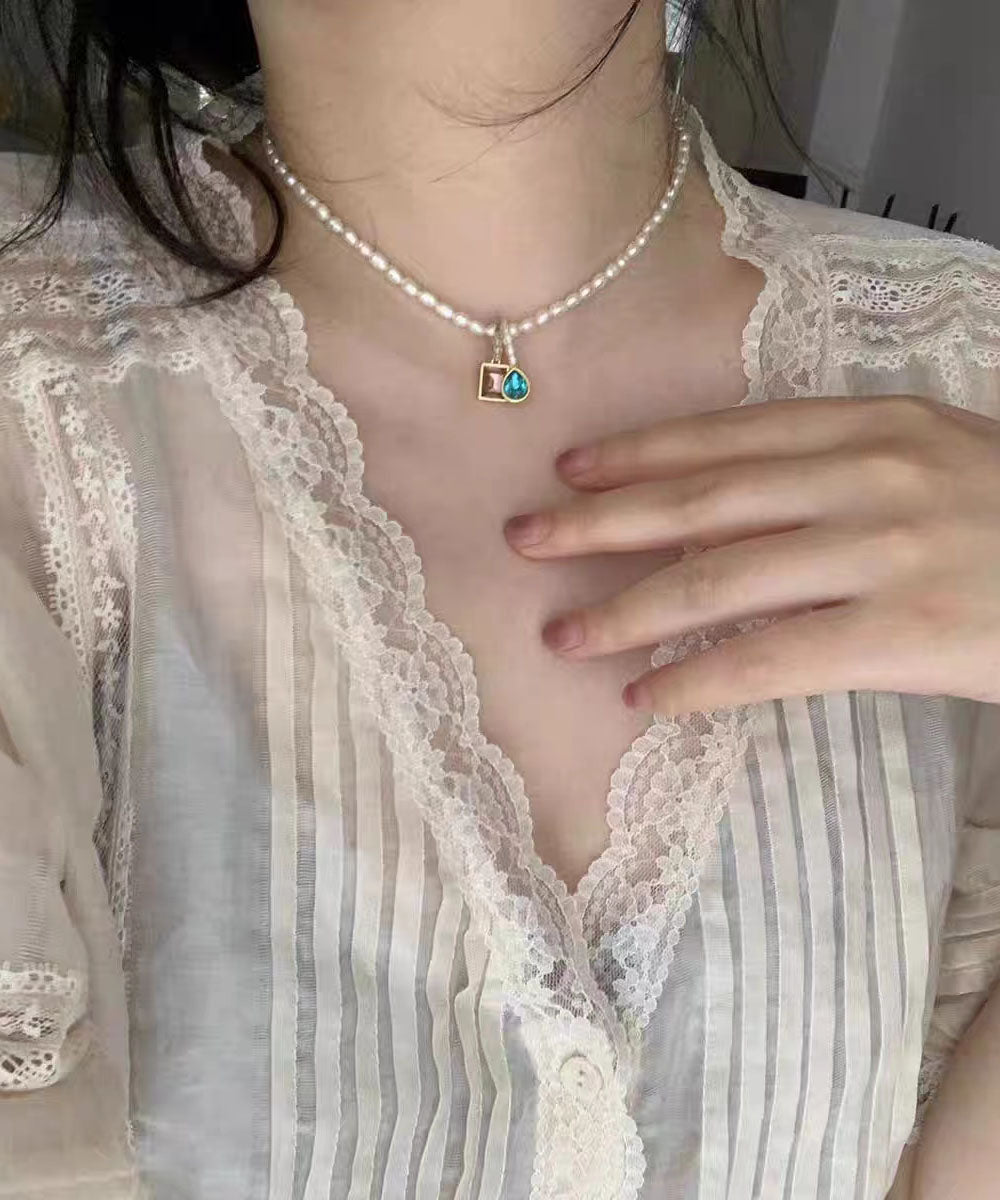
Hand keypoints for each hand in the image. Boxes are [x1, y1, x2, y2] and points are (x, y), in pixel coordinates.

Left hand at [502, 394, 999, 716]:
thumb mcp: (939, 460)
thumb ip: (845, 468)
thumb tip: (739, 505)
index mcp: (878, 424)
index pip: (731, 436)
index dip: (643, 453)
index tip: (574, 470)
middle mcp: (869, 476)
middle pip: (705, 499)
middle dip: (603, 523)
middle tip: (525, 541)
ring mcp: (886, 552)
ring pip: (722, 580)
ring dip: (629, 610)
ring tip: (564, 635)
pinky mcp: (907, 631)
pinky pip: (774, 660)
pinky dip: (701, 681)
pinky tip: (648, 700)